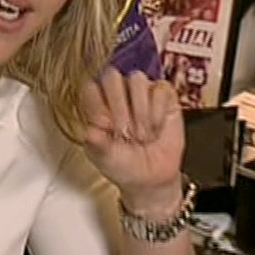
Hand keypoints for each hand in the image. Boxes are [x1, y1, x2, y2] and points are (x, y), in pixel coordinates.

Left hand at [81, 68, 185, 213]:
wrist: (151, 178)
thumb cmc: (123, 165)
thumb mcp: (104, 158)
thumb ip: (97, 144)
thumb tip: (89, 132)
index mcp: (96, 104)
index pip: (90, 86)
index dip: (97, 105)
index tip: (104, 127)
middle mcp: (117, 94)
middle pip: (111, 76)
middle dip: (119, 108)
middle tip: (125, 132)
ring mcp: (141, 92)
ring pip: (136, 79)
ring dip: (140, 111)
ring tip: (142, 134)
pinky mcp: (164, 96)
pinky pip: (160, 89)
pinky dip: (158, 112)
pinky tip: (156, 128)